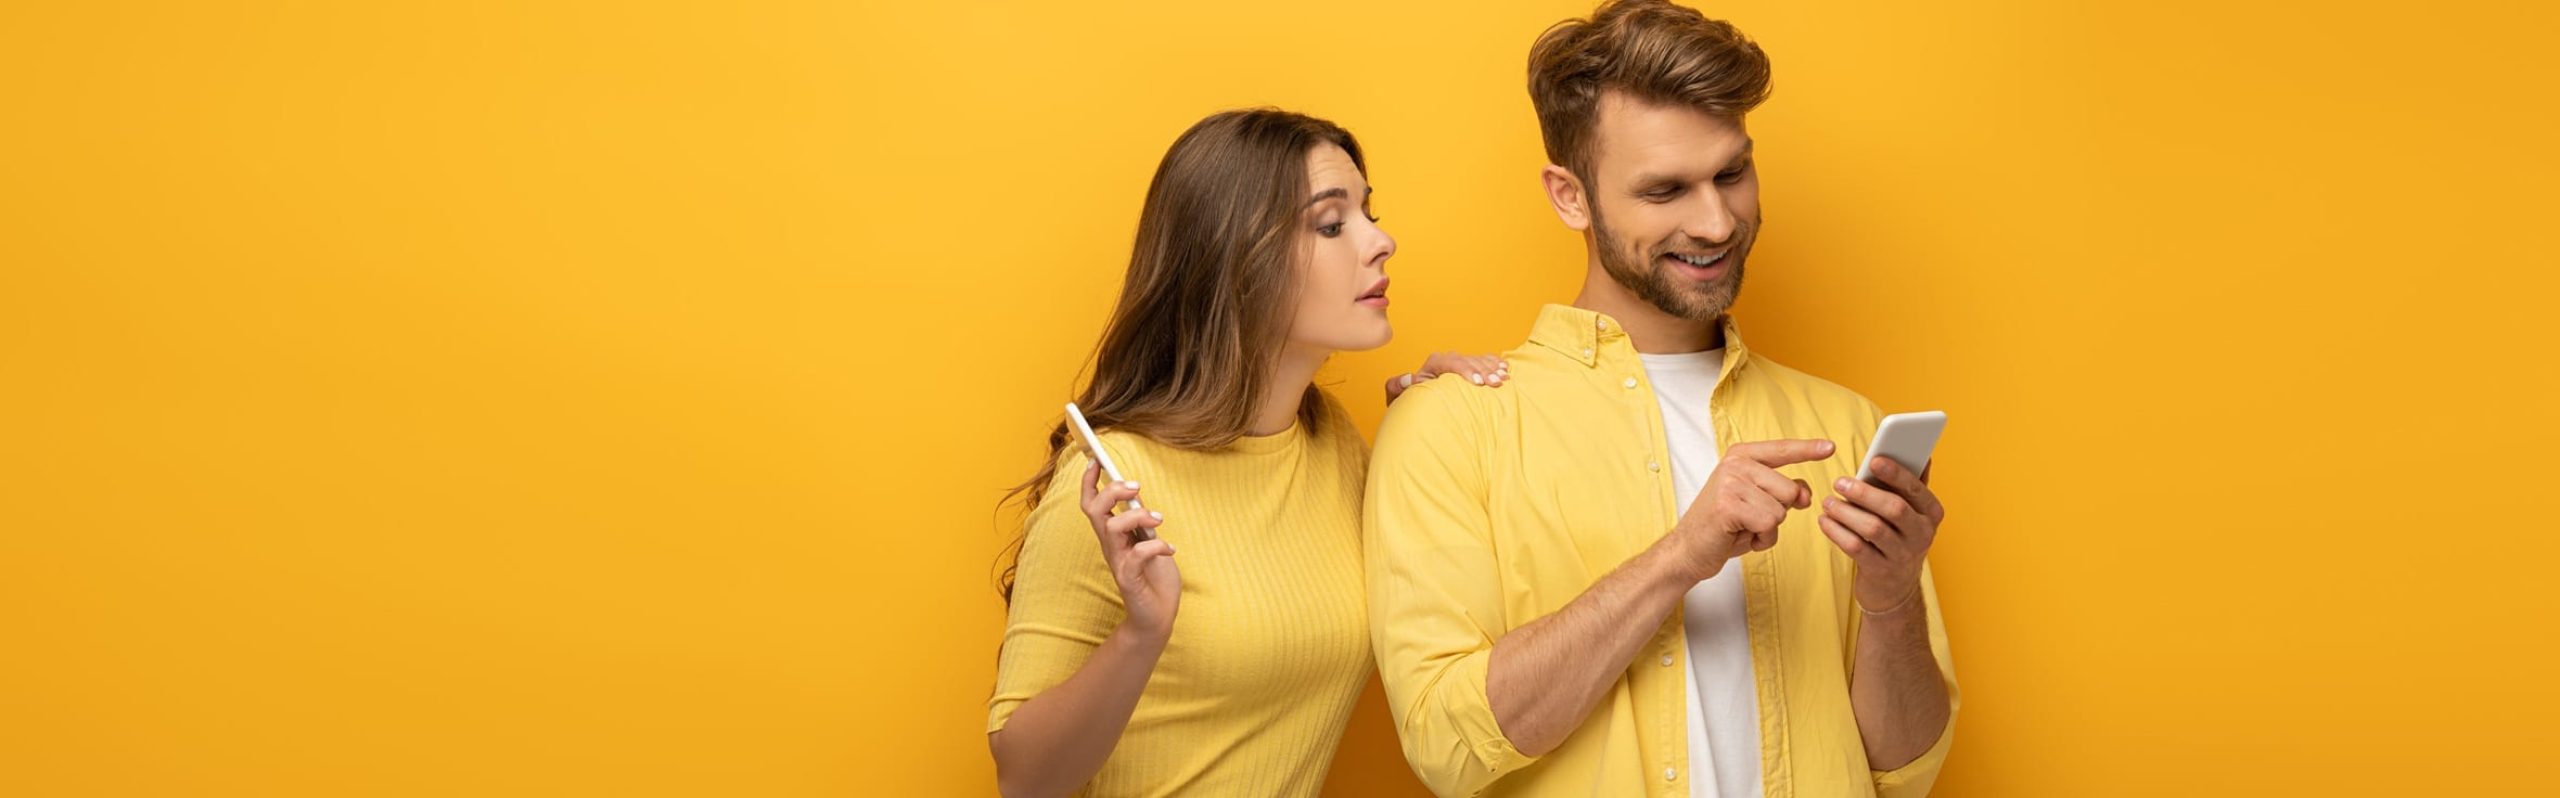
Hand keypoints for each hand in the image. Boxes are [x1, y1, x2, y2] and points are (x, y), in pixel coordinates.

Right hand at [1077, 463, 1178, 640]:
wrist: (1158, 616)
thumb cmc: (1154, 576)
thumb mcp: (1149, 540)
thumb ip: (1141, 521)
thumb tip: (1138, 496)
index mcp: (1112, 535)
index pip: (1091, 504)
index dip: (1089, 482)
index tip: (1095, 459)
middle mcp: (1110, 546)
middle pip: (1095, 510)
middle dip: (1112, 491)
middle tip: (1137, 486)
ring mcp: (1118, 562)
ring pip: (1111, 528)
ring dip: (1136, 515)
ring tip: (1159, 518)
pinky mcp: (1129, 579)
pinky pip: (1137, 555)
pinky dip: (1155, 546)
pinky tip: (1170, 548)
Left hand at [1385, 351, 1508, 401]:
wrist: (1421, 399)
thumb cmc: (1413, 398)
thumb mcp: (1402, 393)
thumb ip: (1399, 385)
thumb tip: (1410, 378)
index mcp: (1434, 363)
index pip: (1452, 362)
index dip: (1466, 371)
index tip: (1478, 382)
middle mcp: (1449, 359)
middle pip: (1469, 361)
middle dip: (1483, 372)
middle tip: (1496, 383)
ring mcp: (1460, 362)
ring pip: (1479, 361)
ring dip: (1492, 369)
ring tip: (1503, 378)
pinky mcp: (1470, 366)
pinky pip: (1485, 360)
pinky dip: (1495, 364)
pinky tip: (1505, 369)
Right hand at [1666, 439, 1832, 581]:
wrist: (1688, 549)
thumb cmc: (1723, 526)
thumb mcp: (1756, 502)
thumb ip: (1782, 490)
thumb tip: (1806, 493)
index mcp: (1741, 456)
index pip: (1782, 450)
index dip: (1808, 450)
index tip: (1829, 447)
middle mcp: (1735, 464)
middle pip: (1790, 489)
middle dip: (1779, 512)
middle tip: (1750, 518)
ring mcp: (1730, 482)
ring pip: (1781, 510)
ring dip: (1768, 528)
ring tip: (1743, 528)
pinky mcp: (1729, 505)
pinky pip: (1769, 524)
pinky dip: (1761, 539)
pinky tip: (1740, 536)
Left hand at [1818, 458, 1944, 611]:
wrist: (1894, 588)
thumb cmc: (1899, 537)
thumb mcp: (1911, 512)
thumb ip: (1912, 484)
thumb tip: (1922, 451)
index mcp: (1931, 513)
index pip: (1917, 489)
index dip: (1896, 473)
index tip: (1874, 459)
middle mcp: (1922, 534)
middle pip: (1894, 508)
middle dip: (1864, 493)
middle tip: (1839, 481)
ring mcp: (1902, 555)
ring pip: (1873, 528)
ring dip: (1846, 512)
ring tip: (1828, 502)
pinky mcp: (1880, 571)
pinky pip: (1856, 547)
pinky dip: (1837, 532)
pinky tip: (1824, 521)